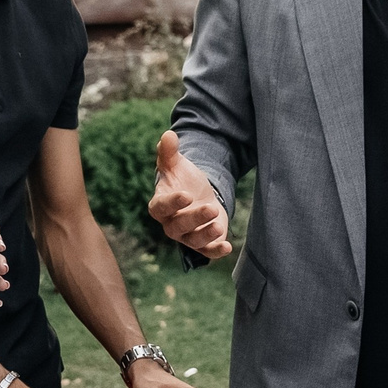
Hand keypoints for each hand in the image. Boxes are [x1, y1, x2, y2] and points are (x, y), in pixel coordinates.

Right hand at [149, 132, 231, 258]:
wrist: (196, 195)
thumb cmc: (181, 180)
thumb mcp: (176, 164)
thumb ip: (169, 152)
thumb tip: (168, 135)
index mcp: (160, 205)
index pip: (160, 207)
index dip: (172, 203)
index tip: (186, 195)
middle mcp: (171, 223)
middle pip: (178, 226)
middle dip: (195, 218)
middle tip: (211, 207)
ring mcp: (187, 236)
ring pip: (194, 241)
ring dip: (206, 235)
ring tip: (219, 226)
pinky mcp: (203, 243)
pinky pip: (207, 252)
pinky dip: (216, 251)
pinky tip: (227, 247)